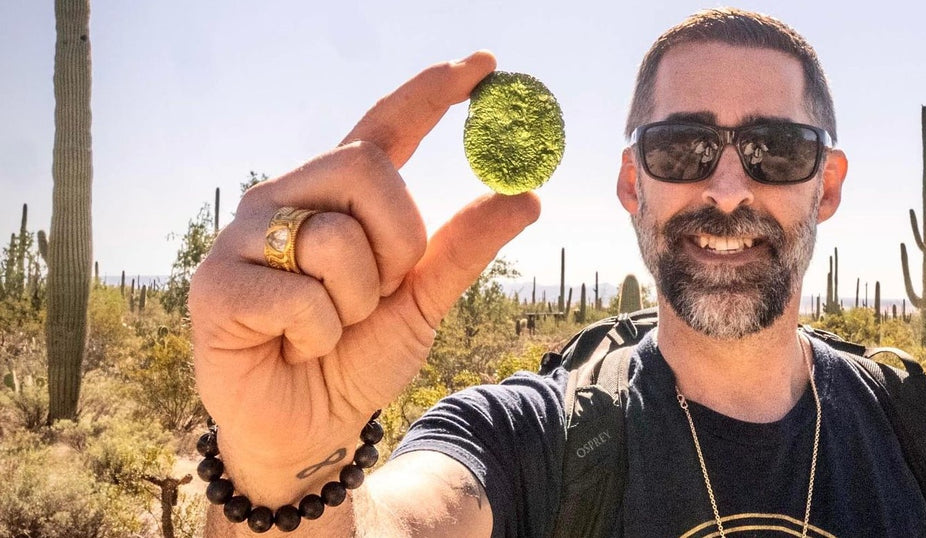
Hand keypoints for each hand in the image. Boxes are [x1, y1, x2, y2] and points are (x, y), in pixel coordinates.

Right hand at [189, 51, 539, 503]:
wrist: (308, 428)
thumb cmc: (358, 357)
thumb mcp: (425, 301)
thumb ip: (464, 248)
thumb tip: (526, 195)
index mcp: (338, 198)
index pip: (384, 127)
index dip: (431, 92)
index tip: (485, 64)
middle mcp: (287, 200)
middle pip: (367, 170)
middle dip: (397, 240)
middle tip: (382, 291)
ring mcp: (246, 238)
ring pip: (337, 239)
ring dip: (357, 302)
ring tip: (329, 327)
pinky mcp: (217, 285)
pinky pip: (301, 295)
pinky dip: (319, 336)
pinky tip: (294, 346)